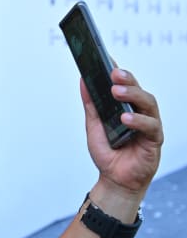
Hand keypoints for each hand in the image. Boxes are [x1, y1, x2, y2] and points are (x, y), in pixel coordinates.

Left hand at [82, 68, 162, 196]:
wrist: (115, 179)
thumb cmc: (108, 152)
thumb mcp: (93, 125)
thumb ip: (91, 104)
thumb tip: (83, 80)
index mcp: (127, 107)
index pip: (125, 85)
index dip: (118, 71)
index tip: (107, 58)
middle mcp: (140, 112)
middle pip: (138, 90)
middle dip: (127, 79)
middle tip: (114, 73)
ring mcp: (149, 124)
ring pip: (148, 104)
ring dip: (133, 96)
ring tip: (117, 92)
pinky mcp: (154, 139)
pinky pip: (151, 126)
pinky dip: (138, 121)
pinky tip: (125, 119)